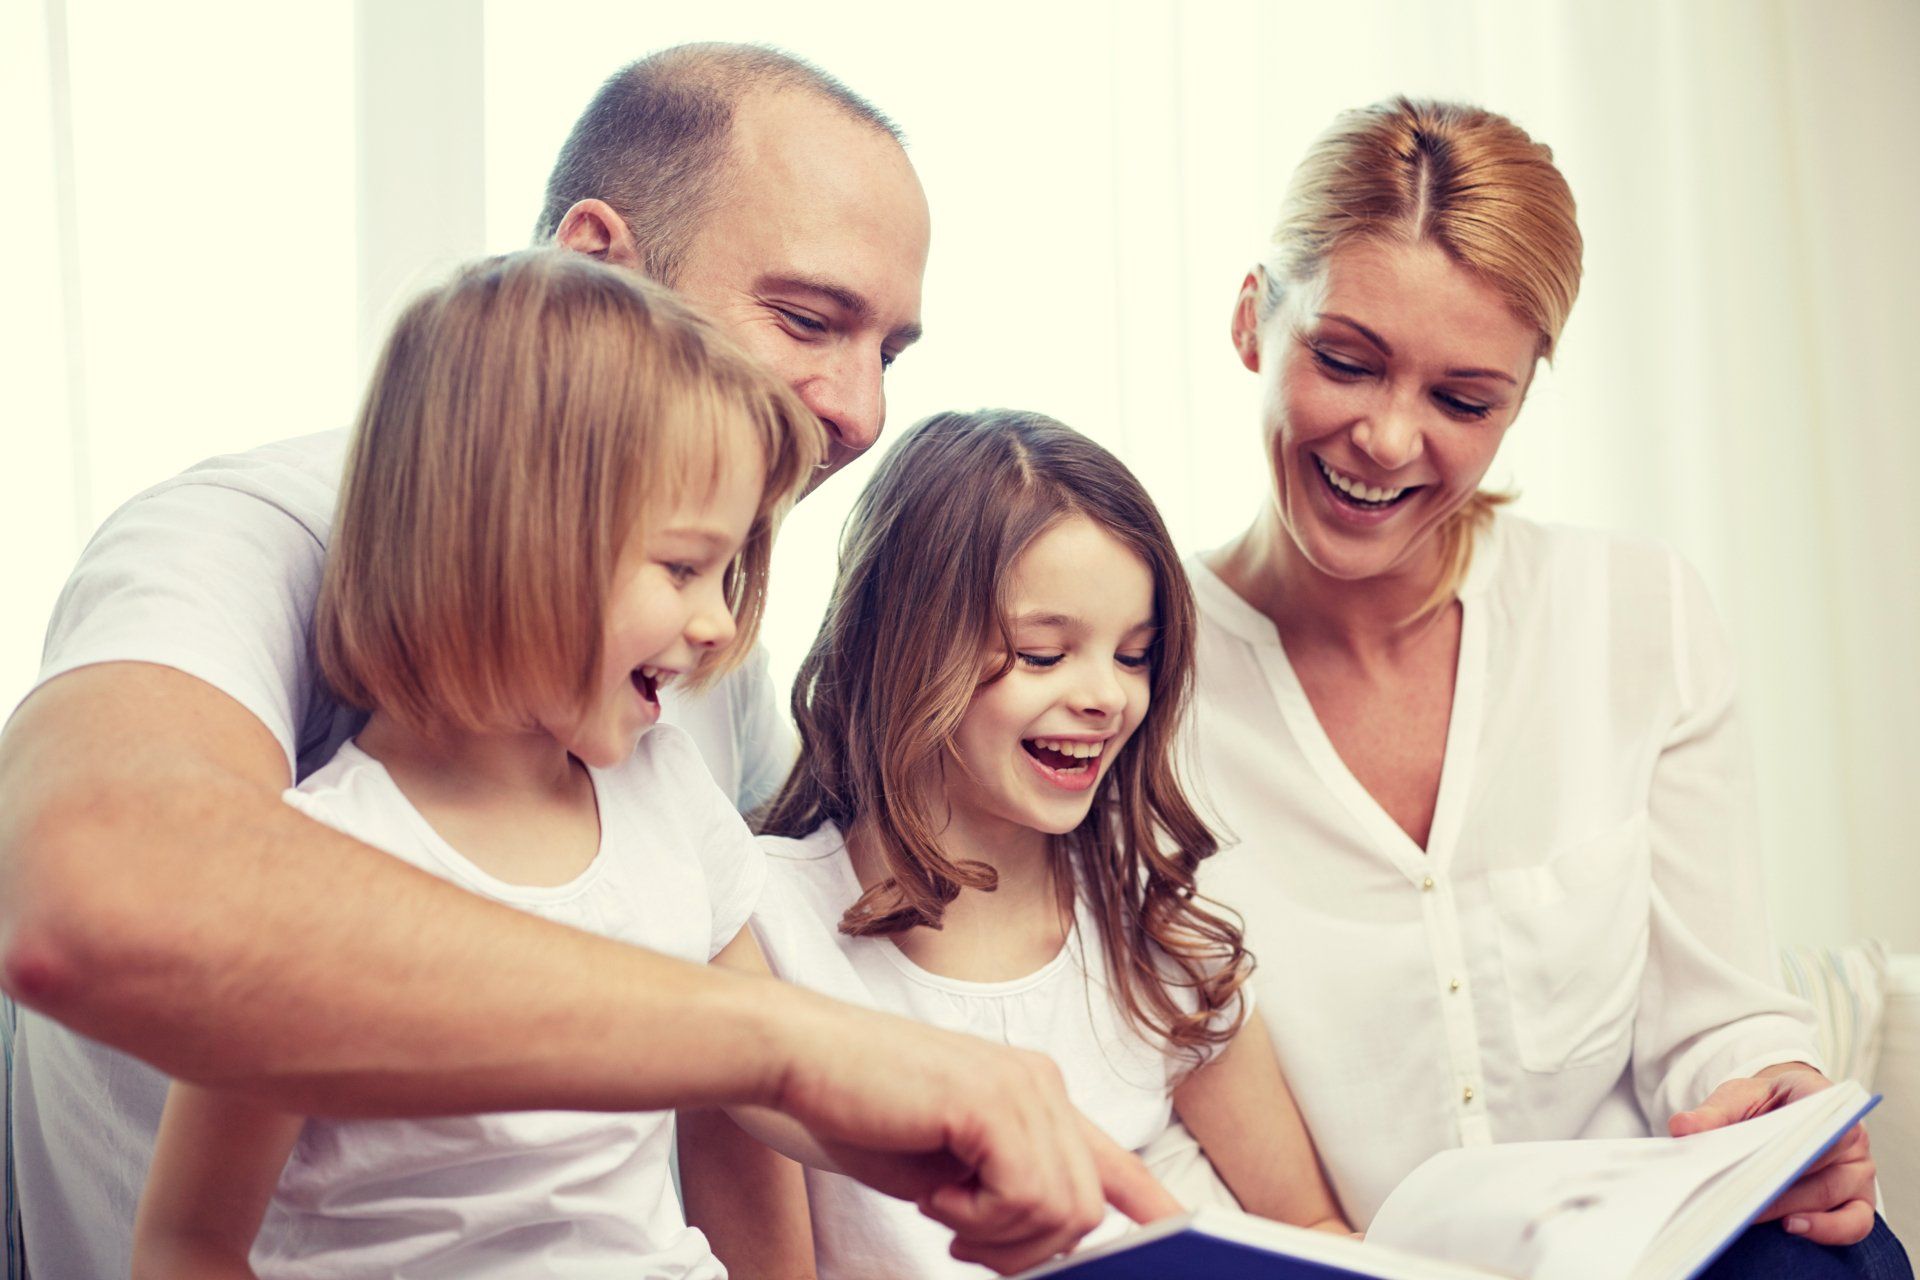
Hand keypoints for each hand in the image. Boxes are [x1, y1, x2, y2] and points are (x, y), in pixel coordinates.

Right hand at [770, 999, 1181, 1273]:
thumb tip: (1044, 1246)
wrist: (800, 1061)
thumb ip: (1002, 1192)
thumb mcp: (948, 1166)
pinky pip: (1025, 1198)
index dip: (1153, 1204)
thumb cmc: (860, 1111)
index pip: (1114, 1160)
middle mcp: (1042, 1085)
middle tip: (961, 1234)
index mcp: (1035, 1095)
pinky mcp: (992, 1102)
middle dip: (1025, 1250)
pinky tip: (935, 1191)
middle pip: (1085, 1208)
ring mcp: (1022, 1088)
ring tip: (942, 1205)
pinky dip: (977, 1218)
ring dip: (998, 1236)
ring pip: (1063, 1211)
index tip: (1182, 1231)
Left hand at [1669, 1065, 1874, 1245]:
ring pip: (1831, 1197)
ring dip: (1791, 1208)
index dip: (1798, 1141)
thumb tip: (1683, 1128)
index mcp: (1823, 1101)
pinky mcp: (1856, 1201)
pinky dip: (1826, 1231)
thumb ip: (1712, 1112)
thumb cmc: (1762, 1104)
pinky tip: (1791, 1229)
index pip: (1823, 1121)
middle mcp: (1850, 1138)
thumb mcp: (1734, 1097)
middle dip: (1777, 1183)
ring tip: (1752, 1214)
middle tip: (1738, 1195)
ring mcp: (1856, 1171)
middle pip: (1821, 1165)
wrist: (1780, 1112)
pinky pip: (1854, 1224)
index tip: (1767, 1157)